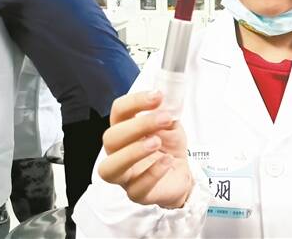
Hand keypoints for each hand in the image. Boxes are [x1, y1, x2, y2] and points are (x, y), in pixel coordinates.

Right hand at [98, 91, 192, 208]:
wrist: (181, 173)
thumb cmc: (169, 146)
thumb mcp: (171, 125)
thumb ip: (166, 114)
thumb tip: (166, 102)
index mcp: (124, 130)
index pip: (118, 112)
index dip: (135, 102)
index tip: (158, 96)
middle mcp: (118, 152)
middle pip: (110, 138)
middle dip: (137, 126)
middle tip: (164, 119)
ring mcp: (125, 175)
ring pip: (110, 168)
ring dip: (132, 152)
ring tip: (157, 142)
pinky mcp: (137, 194)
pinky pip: (136, 189)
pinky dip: (152, 173)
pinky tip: (167, 161)